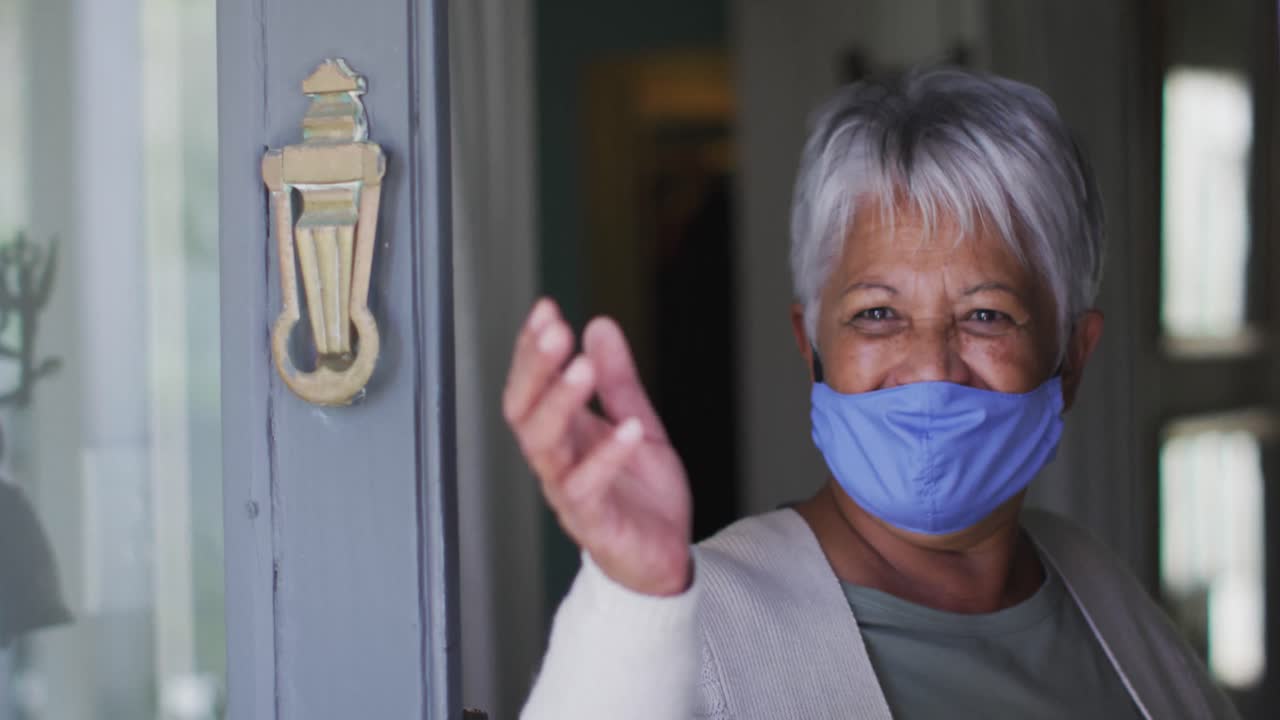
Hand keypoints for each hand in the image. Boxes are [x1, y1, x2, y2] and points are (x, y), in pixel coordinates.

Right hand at [503, 299, 691, 596]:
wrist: (664, 558)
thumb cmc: (641, 497)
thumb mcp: (637, 422)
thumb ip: (619, 379)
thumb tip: (600, 326)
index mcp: (563, 434)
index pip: (530, 385)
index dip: (531, 349)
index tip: (545, 309)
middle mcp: (556, 461)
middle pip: (524, 412)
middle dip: (535, 368)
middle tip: (554, 330)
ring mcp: (570, 492)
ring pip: (545, 447)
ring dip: (561, 404)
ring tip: (582, 369)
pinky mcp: (594, 523)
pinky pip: (586, 489)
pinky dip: (605, 457)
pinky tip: (626, 428)